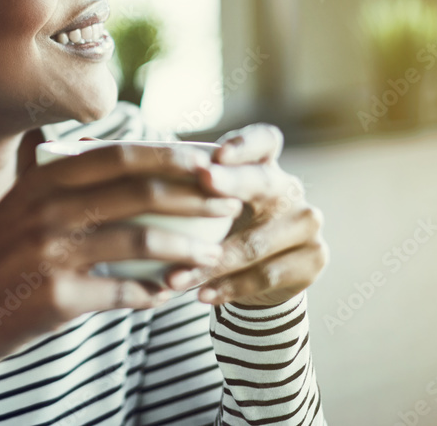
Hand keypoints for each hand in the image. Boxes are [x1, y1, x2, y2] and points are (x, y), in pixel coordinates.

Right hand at [0, 142, 241, 381]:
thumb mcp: (24, 207)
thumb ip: (71, 186)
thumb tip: (140, 171)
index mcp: (43, 180)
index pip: (120, 156)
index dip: (171, 156)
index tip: (210, 160)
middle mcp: (47, 209)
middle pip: (139, 193)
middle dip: (194, 196)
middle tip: (229, 203)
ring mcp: (51, 253)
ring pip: (141, 243)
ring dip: (186, 249)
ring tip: (212, 254)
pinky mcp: (56, 298)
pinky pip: (124, 294)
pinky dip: (153, 294)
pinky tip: (169, 294)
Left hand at [164, 123, 329, 307]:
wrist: (256, 278)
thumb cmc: (217, 228)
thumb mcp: (203, 203)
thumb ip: (182, 186)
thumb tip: (123, 168)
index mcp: (263, 164)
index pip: (263, 141)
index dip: (244, 143)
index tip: (216, 154)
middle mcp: (289, 189)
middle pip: (263, 183)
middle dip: (232, 183)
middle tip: (203, 182)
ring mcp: (306, 224)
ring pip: (255, 243)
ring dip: (211, 261)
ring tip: (173, 277)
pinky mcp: (313, 259)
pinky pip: (266, 275)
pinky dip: (229, 288)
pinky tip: (201, 295)